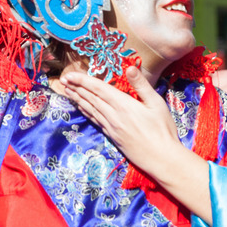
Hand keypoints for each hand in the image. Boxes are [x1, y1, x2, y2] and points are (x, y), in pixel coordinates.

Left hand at [60, 66, 211, 223]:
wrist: (161, 158)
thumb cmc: (163, 130)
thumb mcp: (156, 103)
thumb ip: (141, 85)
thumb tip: (129, 68)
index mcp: (123, 105)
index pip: (98, 89)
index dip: (83, 80)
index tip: (70, 74)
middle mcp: (113, 116)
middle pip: (90, 98)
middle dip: (76, 87)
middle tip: (63, 80)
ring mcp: (111, 127)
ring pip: (90, 109)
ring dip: (77, 99)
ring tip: (67, 91)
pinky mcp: (112, 136)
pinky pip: (95, 120)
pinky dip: (86, 111)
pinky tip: (81, 108)